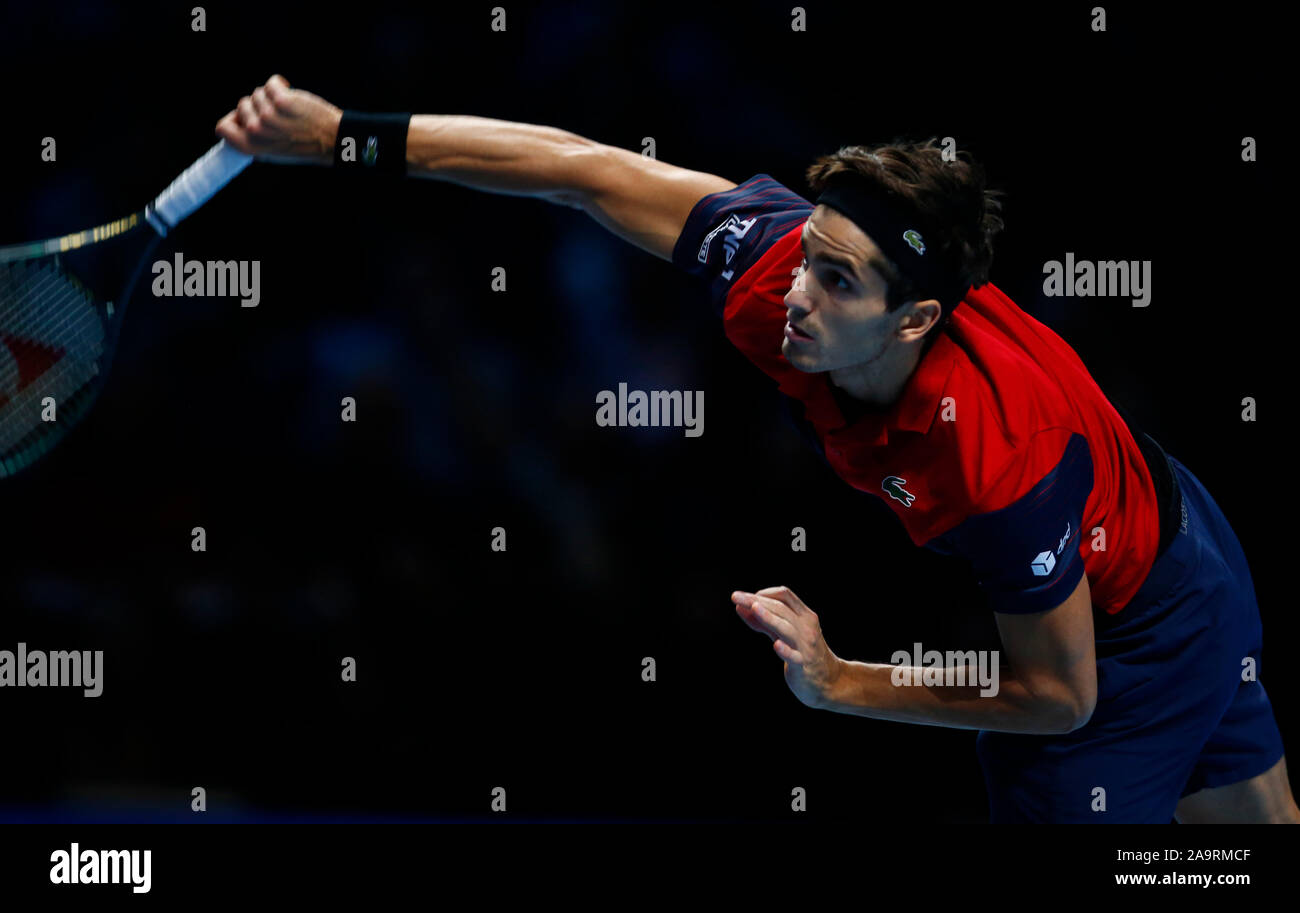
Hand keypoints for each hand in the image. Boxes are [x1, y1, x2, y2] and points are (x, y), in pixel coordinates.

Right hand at [215, 74, 341, 164]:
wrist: (331, 140)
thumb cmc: (302, 145)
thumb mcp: (272, 150)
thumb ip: (252, 137)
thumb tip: (233, 121)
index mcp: (250, 146)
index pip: (222, 127)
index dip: (234, 119)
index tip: (247, 118)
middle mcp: (257, 131)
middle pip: (242, 104)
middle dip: (257, 106)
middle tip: (277, 116)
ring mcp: (269, 115)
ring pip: (258, 93)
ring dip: (271, 96)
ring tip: (287, 109)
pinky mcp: (282, 101)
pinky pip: (271, 83)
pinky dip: (280, 84)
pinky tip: (290, 93)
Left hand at [732, 586, 842, 708]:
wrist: (830, 681)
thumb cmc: (804, 653)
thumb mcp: (786, 633)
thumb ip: (764, 621)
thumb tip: (740, 607)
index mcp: (805, 616)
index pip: (785, 595)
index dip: (764, 593)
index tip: (746, 597)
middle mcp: (807, 628)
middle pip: (781, 609)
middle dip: (756, 601)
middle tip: (735, 596)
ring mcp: (806, 646)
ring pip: (786, 628)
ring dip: (769, 617)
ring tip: (754, 608)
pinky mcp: (803, 666)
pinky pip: (794, 657)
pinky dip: (785, 650)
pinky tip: (776, 645)